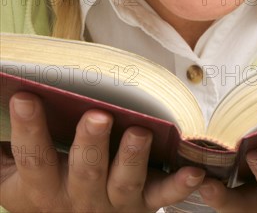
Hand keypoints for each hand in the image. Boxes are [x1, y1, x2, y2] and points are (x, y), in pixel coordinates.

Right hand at [0, 92, 204, 212]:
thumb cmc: (46, 181)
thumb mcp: (13, 173)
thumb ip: (5, 149)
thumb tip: (0, 97)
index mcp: (43, 188)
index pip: (33, 158)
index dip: (28, 129)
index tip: (25, 96)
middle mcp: (78, 198)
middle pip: (84, 172)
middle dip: (91, 144)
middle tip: (98, 116)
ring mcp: (113, 202)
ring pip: (124, 183)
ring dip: (133, 159)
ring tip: (141, 133)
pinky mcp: (143, 204)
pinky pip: (162, 197)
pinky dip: (179, 186)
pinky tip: (194, 171)